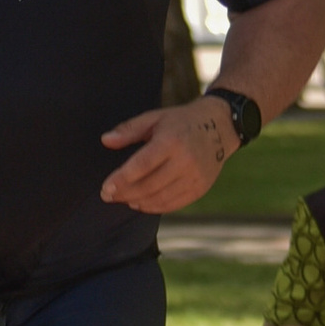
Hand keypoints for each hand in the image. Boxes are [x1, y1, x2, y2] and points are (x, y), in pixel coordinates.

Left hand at [99, 97, 231, 211]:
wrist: (219, 127)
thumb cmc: (180, 122)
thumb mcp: (154, 118)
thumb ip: (129, 130)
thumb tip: (105, 140)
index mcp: (171, 141)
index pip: (141, 165)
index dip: (121, 180)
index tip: (105, 188)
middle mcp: (185, 161)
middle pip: (149, 185)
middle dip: (125, 193)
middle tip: (108, 195)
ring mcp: (195, 177)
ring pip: (160, 198)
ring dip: (137, 202)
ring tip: (123, 199)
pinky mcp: (201, 188)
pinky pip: (174, 204)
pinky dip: (154, 207)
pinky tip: (140, 203)